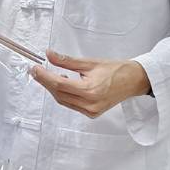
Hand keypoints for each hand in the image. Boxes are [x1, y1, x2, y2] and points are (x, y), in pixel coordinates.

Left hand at [31, 50, 150, 118]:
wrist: (134, 81)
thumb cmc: (116, 70)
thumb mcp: (90, 62)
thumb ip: (67, 61)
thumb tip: (49, 55)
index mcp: (91, 90)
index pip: (60, 84)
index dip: (44, 77)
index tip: (34, 68)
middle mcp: (90, 103)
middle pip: (59, 94)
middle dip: (46, 82)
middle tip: (37, 71)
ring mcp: (91, 111)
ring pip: (63, 101)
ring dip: (53, 89)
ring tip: (48, 76)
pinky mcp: (92, 113)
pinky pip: (71, 105)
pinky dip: (63, 95)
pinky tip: (63, 85)